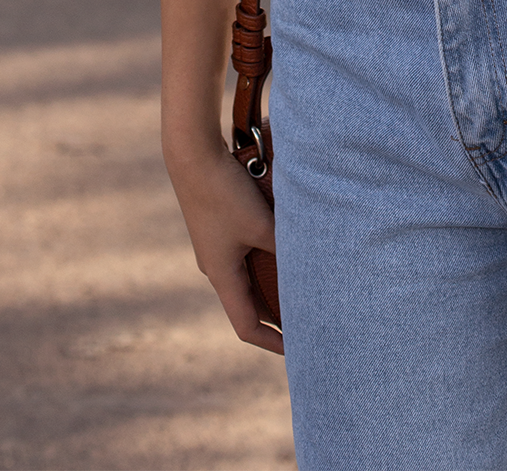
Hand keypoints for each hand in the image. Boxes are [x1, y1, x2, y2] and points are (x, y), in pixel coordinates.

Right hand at [164, 133, 283, 353]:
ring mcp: (215, 246)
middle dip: (275, 316)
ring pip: (247, 277)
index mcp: (222, 275)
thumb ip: (285, 247)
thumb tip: (313, 263)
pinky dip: (265, 260)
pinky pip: (244, 254)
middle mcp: (216, 266)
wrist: (192, 154)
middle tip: (305, 320)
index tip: (296, 351)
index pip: (246, 325)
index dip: (271, 342)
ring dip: (271, 286)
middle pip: (247, 304)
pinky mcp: (218, 226)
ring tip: (301, 288)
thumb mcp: (262, 224)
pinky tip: (285, 246)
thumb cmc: (226, 192)